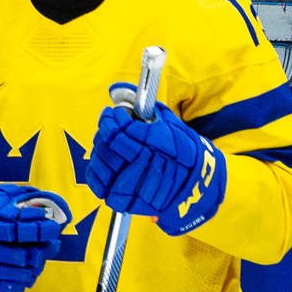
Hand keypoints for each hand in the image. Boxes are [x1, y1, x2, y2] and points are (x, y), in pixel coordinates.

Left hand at [88, 83, 226, 235]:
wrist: (194, 182)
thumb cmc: (184, 150)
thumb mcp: (170, 124)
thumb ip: (146, 108)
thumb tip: (120, 91)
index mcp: (158, 144)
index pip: (123, 129)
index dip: (114, 117)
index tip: (114, 112)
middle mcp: (145, 165)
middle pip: (110, 144)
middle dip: (106, 128)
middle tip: (108, 121)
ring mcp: (134, 185)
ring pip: (102, 163)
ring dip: (100, 147)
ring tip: (106, 139)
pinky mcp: (124, 200)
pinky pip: (99, 183)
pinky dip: (96, 168)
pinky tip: (103, 158)